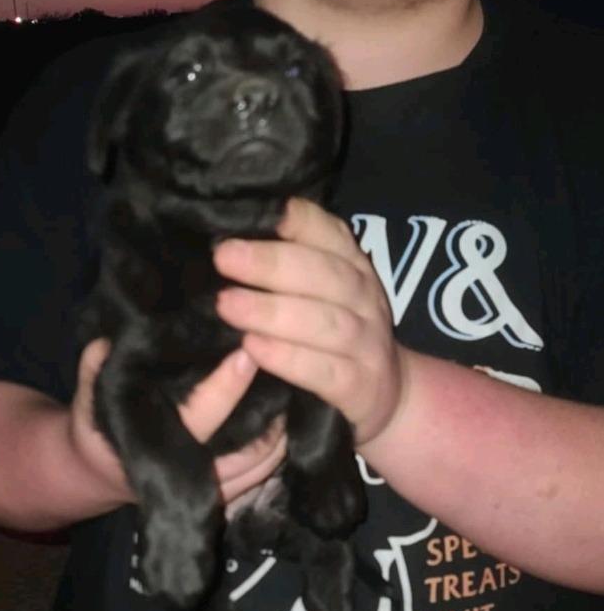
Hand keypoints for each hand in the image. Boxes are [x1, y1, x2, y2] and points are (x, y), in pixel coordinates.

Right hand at [70, 339, 286, 506]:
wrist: (103, 472)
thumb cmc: (99, 424)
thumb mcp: (91, 395)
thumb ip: (94, 368)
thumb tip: (106, 342)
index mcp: (157, 444)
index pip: (201, 414)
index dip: (227, 385)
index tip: (249, 350)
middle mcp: (191, 471)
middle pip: (247, 447)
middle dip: (274, 412)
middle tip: (297, 368)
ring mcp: (211, 489)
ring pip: (262, 465)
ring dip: (285, 430)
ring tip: (304, 387)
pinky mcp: (226, 494)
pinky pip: (264, 475)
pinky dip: (283, 448)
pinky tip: (298, 416)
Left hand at [213, 197, 407, 449]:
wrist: (386, 395)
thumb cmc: (333, 333)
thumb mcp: (323, 292)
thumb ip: (292, 263)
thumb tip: (229, 240)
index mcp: (354, 266)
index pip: (331, 232)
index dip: (296, 221)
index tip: (252, 215)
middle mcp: (366, 299)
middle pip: (325, 274)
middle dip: (271, 263)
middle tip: (224, 257)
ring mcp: (368, 344)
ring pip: (324, 322)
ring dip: (272, 311)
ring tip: (227, 304)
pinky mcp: (361, 386)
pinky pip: (325, 370)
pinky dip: (288, 358)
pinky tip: (253, 348)